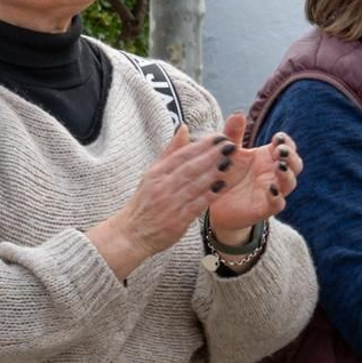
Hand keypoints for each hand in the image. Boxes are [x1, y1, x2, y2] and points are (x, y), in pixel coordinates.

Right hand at [87, 124, 236, 278]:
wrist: (131, 233)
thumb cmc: (144, 203)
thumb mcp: (151, 174)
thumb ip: (170, 152)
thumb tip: (183, 128)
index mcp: (156, 174)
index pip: (181, 155)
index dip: (202, 145)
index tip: (219, 137)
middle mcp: (161, 187)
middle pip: (189, 168)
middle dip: (211, 156)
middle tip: (230, 145)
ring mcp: (168, 203)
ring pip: (194, 185)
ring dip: (213, 173)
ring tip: (230, 162)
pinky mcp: (176, 220)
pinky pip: (195, 205)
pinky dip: (209, 195)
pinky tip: (222, 187)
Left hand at [206, 114, 300, 243]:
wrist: (213, 204)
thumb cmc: (224, 175)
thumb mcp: (227, 153)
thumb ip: (232, 134)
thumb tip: (238, 113)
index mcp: (267, 158)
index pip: (287, 147)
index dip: (286, 142)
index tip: (277, 138)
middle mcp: (274, 174)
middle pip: (295, 164)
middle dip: (291, 156)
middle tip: (280, 150)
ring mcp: (272, 191)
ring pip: (289, 183)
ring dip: (287, 174)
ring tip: (278, 166)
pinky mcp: (265, 208)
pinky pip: (277, 204)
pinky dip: (277, 197)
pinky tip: (271, 190)